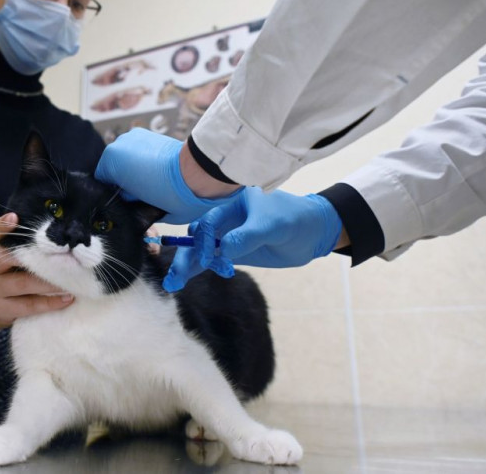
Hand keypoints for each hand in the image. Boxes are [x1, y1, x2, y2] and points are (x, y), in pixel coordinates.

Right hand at [0, 213, 73, 327]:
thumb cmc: (13, 273)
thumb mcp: (16, 256)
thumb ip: (30, 243)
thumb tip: (61, 230)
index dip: (3, 225)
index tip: (15, 218)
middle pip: (8, 257)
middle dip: (36, 257)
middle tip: (64, 256)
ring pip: (22, 283)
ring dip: (48, 282)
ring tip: (72, 281)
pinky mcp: (4, 308)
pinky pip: (28, 306)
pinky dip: (49, 303)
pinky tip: (67, 298)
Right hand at [94, 128, 241, 223]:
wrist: (197, 173)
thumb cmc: (171, 193)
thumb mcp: (142, 207)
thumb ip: (128, 200)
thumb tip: (128, 197)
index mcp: (111, 163)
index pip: (103, 183)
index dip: (116, 196)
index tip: (129, 203)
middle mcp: (118, 145)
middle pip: (113, 169)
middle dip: (124, 182)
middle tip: (141, 195)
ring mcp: (133, 137)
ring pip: (125, 160)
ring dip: (134, 171)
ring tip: (150, 183)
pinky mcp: (147, 134)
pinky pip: (137, 152)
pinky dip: (143, 161)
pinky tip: (155, 172)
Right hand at [163, 188, 342, 291]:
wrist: (313, 232)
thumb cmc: (295, 220)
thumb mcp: (273, 226)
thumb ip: (248, 236)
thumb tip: (223, 251)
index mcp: (232, 202)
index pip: (209, 221)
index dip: (205, 240)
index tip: (211, 259)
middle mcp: (225, 217)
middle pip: (197, 236)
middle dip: (186, 255)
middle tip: (176, 276)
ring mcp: (226, 235)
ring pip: (199, 250)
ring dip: (186, 265)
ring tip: (173, 284)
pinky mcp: (230, 252)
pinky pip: (208, 261)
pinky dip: (194, 269)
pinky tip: (180, 281)